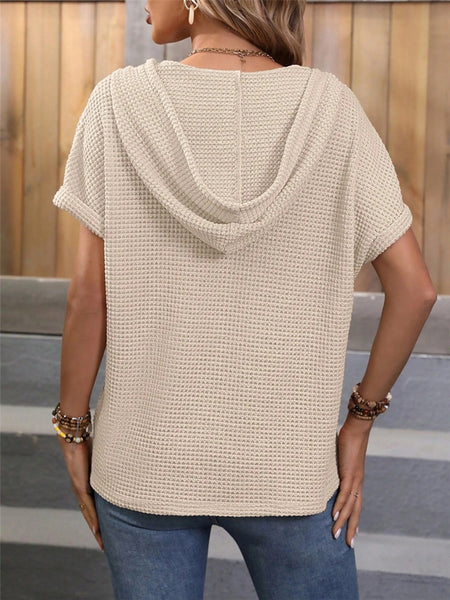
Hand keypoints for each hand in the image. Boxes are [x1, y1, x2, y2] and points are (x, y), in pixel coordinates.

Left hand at [56, 433, 103, 550]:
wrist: (75, 436)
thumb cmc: (89, 442)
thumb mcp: (104, 457)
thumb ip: (111, 463)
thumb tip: (127, 461)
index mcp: (88, 485)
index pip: (94, 506)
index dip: (99, 520)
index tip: (106, 532)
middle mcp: (82, 490)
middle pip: (90, 516)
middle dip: (98, 532)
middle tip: (105, 546)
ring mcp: (80, 490)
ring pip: (88, 515)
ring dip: (95, 530)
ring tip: (102, 543)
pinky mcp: (80, 487)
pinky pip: (88, 506)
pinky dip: (93, 519)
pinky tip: (96, 529)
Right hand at [331, 414, 371, 546]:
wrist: (357, 428)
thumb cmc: (348, 438)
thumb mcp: (339, 456)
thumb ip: (334, 464)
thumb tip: (323, 464)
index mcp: (356, 479)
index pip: (356, 504)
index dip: (354, 518)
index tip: (351, 532)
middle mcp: (358, 482)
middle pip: (356, 510)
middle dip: (351, 528)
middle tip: (348, 544)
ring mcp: (355, 479)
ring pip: (350, 506)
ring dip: (343, 521)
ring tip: (335, 534)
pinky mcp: (349, 474)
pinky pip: (344, 494)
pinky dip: (340, 506)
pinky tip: (335, 516)